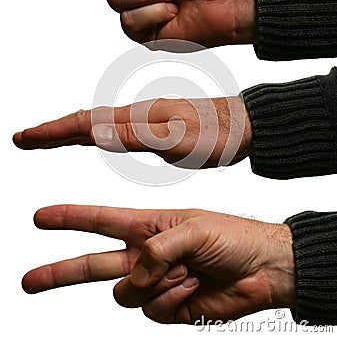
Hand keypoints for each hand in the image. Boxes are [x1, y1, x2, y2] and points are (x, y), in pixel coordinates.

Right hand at [13, 96, 251, 168]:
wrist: (247, 126)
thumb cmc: (219, 135)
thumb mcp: (178, 139)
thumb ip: (137, 136)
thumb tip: (95, 134)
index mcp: (140, 119)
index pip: (87, 123)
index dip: (53, 132)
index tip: (25, 138)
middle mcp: (140, 116)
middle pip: (87, 121)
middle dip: (54, 130)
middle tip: (27, 138)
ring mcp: (149, 120)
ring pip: (102, 125)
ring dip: (72, 131)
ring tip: (52, 137)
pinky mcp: (159, 127)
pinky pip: (119, 130)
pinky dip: (98, 133)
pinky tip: (100, 137)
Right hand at [22, 205, 295, 323]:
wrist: (261, 269)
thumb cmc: (232, 237)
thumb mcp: (194, 229)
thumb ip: (158, 248)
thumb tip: (138, 273)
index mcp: (148, 225)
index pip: (100, 220)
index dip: (69, 218)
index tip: (41, 217)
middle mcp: (145, 254)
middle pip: (92, 264)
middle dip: (60, 271)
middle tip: (29, 279)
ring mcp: (155, 282)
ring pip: (126, 293)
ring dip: (154, 283)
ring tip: (185, 270)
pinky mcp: (167, 306)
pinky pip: (152, 309)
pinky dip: (172, 298)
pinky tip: (192, 286)